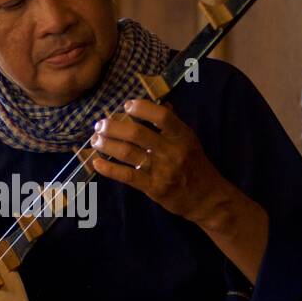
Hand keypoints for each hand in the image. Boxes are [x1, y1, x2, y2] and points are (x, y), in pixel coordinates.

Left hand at [89, 97, 227, 221]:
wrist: (206, 198)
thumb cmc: (195, 165)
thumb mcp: (189, 140)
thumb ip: (172, 123)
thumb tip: (158, 102)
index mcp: (182, 135)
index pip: (162, 116)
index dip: (141, 108)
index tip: (126, 106)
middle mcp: (172, 151)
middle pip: (137, 134)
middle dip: (113, 127)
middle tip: (100, 124)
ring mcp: (162, 170)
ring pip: (128, 153)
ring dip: (107, 144)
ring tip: (95, 139)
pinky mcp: (153, 187)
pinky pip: (126, 176)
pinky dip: (109, 168)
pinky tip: (96, 162)